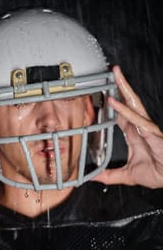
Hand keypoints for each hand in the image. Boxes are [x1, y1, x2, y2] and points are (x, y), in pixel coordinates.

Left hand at [93, 65, 162, 188]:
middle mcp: (140, 128)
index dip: (114, 103)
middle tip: (113, 71)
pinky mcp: (152, 133)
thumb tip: (94, 178)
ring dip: (124, 89)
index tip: (104, 93)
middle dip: (121, 85)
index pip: (122, 114)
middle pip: (129, 102)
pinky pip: (137, 120)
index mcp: (134, 134)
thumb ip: (109, 175)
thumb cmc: (155, 172)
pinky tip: (116, 102)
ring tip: (116, 76)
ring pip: (134, 104)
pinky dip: (126, 110)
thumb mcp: (127, 175)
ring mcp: (146, 128)